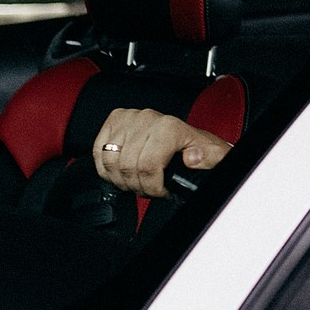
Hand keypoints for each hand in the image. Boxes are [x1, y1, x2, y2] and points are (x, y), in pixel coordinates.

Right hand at [91, 109, 233, 198]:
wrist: (184, 134)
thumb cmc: (195, 146)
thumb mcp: (211, 154)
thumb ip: (207, 157)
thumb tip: (192, 158)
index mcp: (169, 127)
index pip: (148, 166)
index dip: (152, 187)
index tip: (160, 192)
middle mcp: (147, 119)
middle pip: (128, 166)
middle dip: (138, 186)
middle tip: (147, 189)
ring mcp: (128, 118)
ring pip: (111, 160)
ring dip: (121, 179)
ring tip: (135, 182)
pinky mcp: (114, 120)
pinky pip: (98, 151)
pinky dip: (106, 168)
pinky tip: (121, 172)